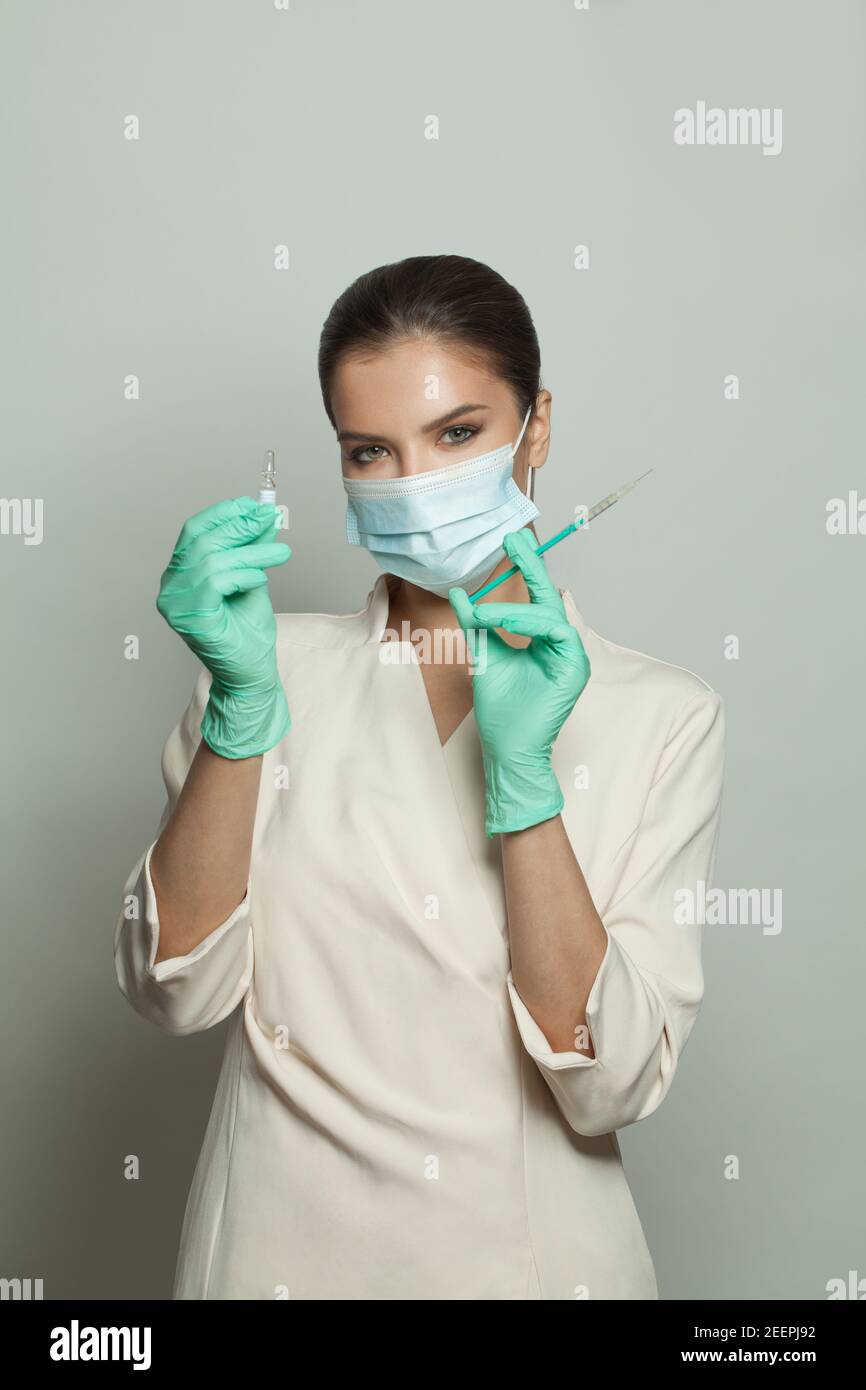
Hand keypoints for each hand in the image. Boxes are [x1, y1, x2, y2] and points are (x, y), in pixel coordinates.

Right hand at [156, 496, 290, 758]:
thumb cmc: (247, 633)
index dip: (223, 514)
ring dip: (251, 552)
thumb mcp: (251, 579)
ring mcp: (175, 604)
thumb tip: (263, 516)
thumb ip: (251, 550)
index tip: (253, 505)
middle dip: (240, 526)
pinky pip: (216, 581)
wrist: (251, 675)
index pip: (194, 531)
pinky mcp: (190, 618)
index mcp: (180, 575)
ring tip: (281, 554)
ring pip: (212, 560)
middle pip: (202, 541)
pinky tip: (261, 578)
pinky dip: (242, 574)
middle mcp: (171, 587)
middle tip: (271, 520)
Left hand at [449, 528, 590, 835]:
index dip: (525, 569)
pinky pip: (556, 633)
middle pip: (549, 598)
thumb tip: (461, 594)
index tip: (510, 543)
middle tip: (513, 541)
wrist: (508, 749)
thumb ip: (478, 626)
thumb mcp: (483, 656)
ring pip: (549, 615)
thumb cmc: (502, 712)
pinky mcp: (575, 669)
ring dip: (516, 610)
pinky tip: (505, 624)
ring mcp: (571, 657)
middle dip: (531, 567)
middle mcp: (561, 646)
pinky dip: (528, 626)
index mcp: (543, 642)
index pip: (535, 599)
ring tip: (487, 615)